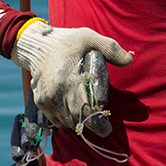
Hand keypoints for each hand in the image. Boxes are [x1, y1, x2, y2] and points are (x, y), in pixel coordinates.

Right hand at [10, 20, 131, 136]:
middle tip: (103, 125)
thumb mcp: (89, 38)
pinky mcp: (40, 102)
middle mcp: (55, 93)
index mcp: (68, 79)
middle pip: (76, 120)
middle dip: (92, 125)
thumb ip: (110, 48)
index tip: (107, 127)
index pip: (84, 111)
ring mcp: (46, 100)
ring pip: (66, 122)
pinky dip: (66, 120)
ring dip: (79, 123)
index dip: (97, 124)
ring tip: (90, 117)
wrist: (37, 44)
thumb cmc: (66, 41)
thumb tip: (128, 60)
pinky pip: (56, 120)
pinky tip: (74, 112)